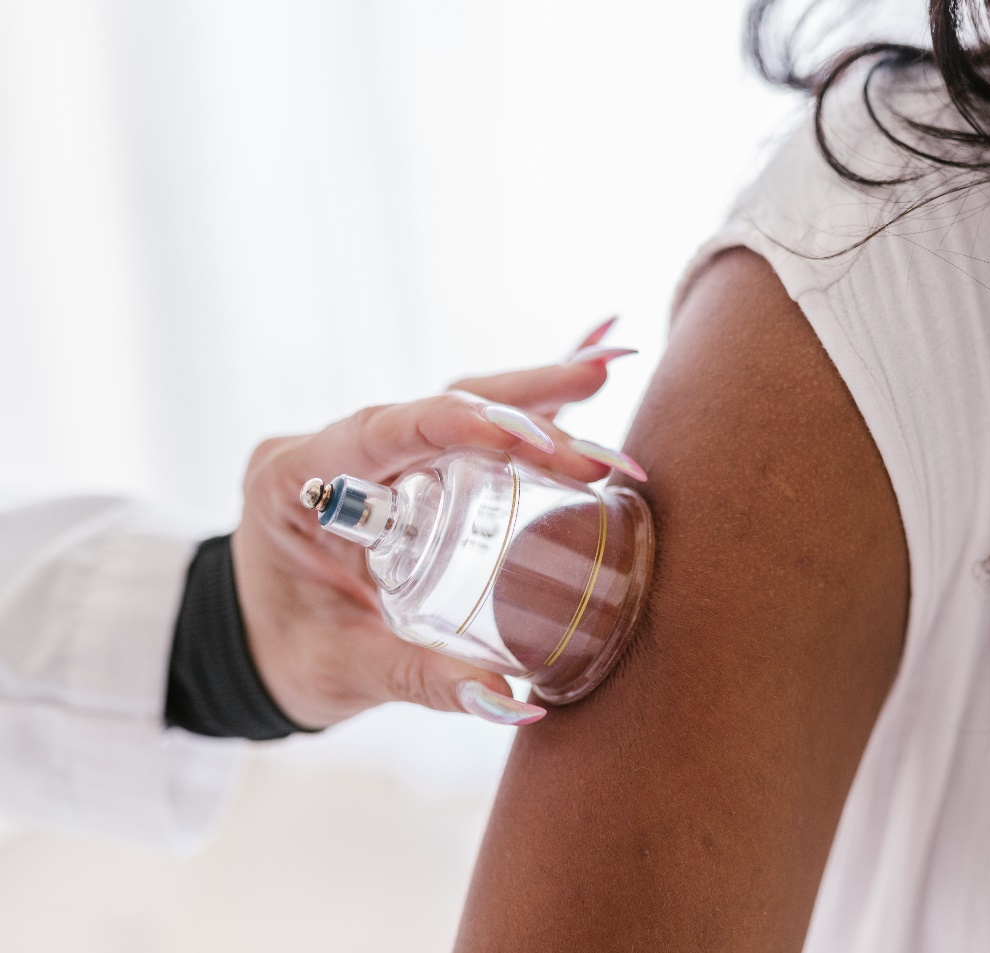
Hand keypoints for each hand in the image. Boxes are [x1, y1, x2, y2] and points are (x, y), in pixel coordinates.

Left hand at [231, 324, 644, 728]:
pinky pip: (468, 430)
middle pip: (435, 406)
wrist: (250, 650)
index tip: (534, 437)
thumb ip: (426, 681)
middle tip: (595, 405)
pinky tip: (577, 387)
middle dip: (522, 403)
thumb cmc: (285, 657)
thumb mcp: (345, 671)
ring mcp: (373, 452)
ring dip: (534, 397)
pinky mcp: (407, 465)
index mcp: (295, 479)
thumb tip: (515, 701)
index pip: (381, 430)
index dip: (458, 423)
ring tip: (602, 372)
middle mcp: (335, 449)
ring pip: (459, 406)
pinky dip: (524, 411)